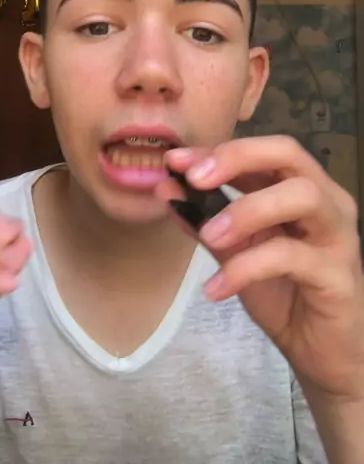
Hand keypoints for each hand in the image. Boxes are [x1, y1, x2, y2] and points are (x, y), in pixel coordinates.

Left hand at [160, 136, 363, 401]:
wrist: (323, 354)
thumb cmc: (284, 293)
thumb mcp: (236, 253)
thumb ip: (207, 220)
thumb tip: (167, 189)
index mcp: (302, 187)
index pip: (263, 150)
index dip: (219, 150)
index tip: (175, 160)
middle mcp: (327, 201)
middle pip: (289, 154)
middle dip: (237, 158)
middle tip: (195, 179)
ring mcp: (338, 236)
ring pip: (301, 196)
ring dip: (246, 210)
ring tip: (209, 236)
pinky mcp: (338, 275)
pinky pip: (291, 257)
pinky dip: (247, 267)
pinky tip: (216, 288)